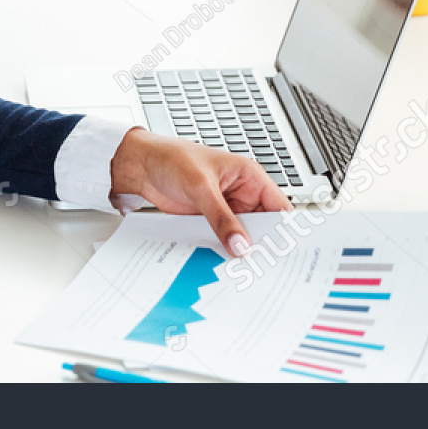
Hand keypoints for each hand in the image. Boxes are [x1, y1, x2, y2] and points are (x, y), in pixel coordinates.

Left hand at [109, 128, 291, 257]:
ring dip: (241, 250)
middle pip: (262, 226)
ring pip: (242, 236)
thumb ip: (221, 217)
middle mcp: (241, 194)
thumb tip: (240, 244)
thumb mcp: (200, 187)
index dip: (285, 228)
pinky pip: (223, 239)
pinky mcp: (209, 221)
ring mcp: (225, 210)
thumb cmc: (171, 158)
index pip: (279, 206)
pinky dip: (224, 251)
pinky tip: (223, 263)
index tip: (286, 251)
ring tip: (244, 270)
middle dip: (263, 244)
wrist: (141, 166)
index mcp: (249, 177)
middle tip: (264, 266)